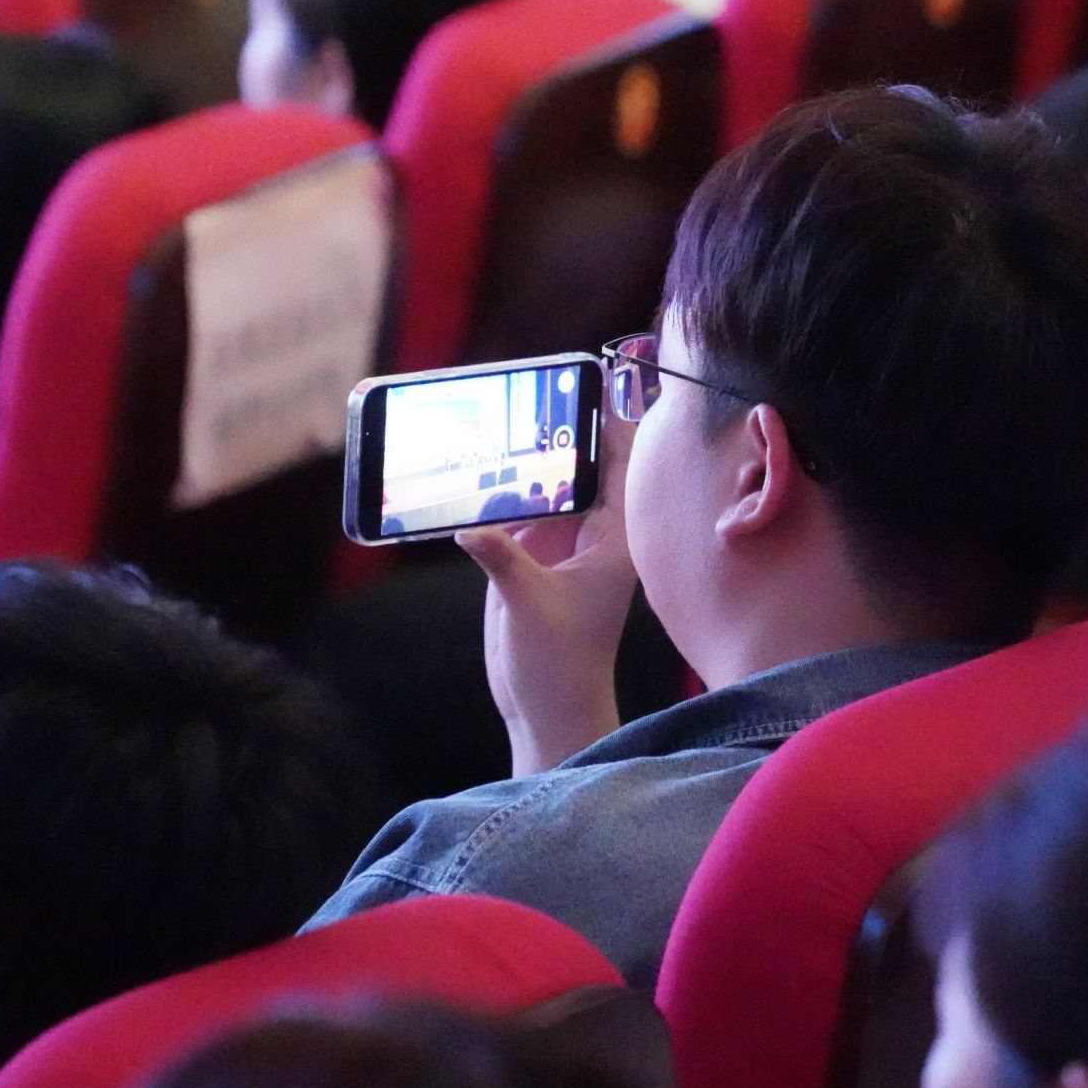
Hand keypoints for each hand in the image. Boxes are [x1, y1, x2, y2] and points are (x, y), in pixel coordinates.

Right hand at [457, 414, 637, 775]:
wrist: (544, 706)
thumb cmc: (560, 663)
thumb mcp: (530, 604)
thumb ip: (502, 559)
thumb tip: (468, 526)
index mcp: (612, 539)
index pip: (618, 465)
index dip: (608, 421)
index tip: (588, 382)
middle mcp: (589, 534)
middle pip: (575, 467)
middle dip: (555, 433)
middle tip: (528, 389)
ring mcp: (557, 544)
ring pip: (540, 486)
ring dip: (519, 461)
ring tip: (493, 419)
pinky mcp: (524, 557)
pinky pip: (509, 510)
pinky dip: (492, 492)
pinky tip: (469, 467)